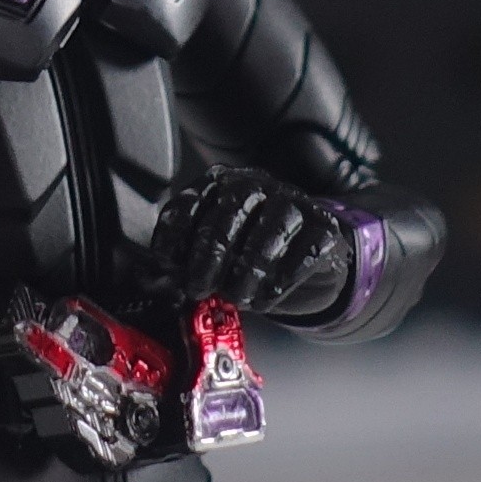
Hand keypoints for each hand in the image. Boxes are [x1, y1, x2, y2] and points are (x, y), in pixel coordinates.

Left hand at [140, 165, 349, 314]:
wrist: (307, 255)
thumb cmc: (250, 253)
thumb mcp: (213, 254)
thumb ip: (185, 262)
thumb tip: (156, 283)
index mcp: (219, 185)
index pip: (190, 201)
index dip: (174, 231)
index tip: (165, 261)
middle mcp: (255, 185)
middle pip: (230, 213)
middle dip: (209, 255)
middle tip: (199, 286)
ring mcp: (293, 202)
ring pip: (270, 231)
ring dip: (248, 270)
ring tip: (236, 297)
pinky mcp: (324, 227)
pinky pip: (305, 250)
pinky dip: (283, 278)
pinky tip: (267, 296)